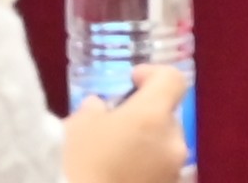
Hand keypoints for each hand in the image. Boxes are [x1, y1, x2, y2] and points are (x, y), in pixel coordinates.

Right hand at [62, 69, 188, 182]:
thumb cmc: (74, 166)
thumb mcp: (75, 128)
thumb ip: (94, 111)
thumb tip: (100, 109)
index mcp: (153, 116)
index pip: (172, 80)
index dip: (154, 75)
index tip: (133, 81)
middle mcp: (172, 144)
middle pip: (168, 120)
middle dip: (145, 120)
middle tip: (115, 129)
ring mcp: (173, 175)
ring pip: (165, 152)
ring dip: (147, 150)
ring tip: (116, 160)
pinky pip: (161, 176)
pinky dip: (146, 173)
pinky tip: (120, 178)